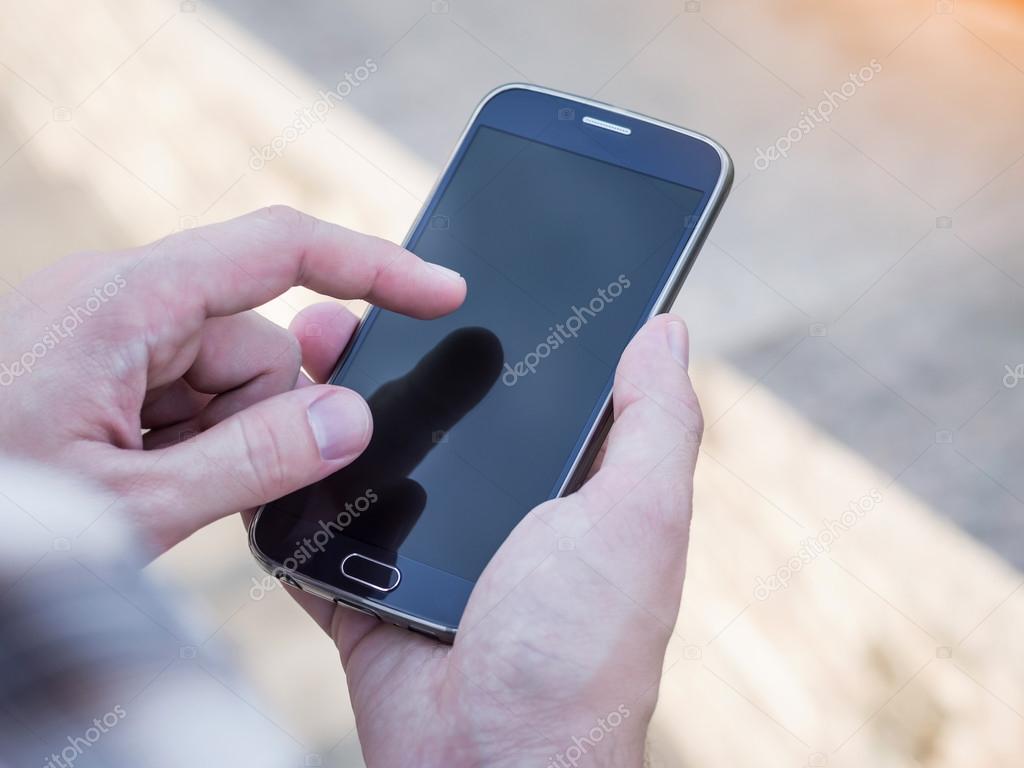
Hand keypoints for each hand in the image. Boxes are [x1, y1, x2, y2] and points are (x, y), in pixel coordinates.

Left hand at [0, 206, 465, 552]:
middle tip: (206, 484)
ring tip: (152, 494)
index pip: (279, 250)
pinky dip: (193, 447)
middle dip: (264, 417)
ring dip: (221, 443)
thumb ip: (256, 460)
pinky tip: (144, 485)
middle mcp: (119, 304)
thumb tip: (353, 419)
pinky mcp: (101, 371)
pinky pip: (190, 398)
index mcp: (122, 303)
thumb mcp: (132, 503)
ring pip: (230, 381)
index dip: (374, 266)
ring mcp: (109, 338)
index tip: (443, 293)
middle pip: (258, 342)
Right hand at [284, 308, 701, 766]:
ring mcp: (427, 547)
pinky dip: (294, 489)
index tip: (449, 276)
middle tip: (349, 312)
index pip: (530, 385)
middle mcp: (498, 510)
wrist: (487, 766)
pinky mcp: (366, 585)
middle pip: (438, 412)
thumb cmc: (580, 649)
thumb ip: (655, 424)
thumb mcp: (638, 519)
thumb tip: (667, 330)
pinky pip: (320, 527)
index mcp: (566, 486)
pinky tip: (270, 435)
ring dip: (334, 411)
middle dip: (392, 360)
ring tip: (301, 353)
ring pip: (372, 458)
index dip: (493, 328)